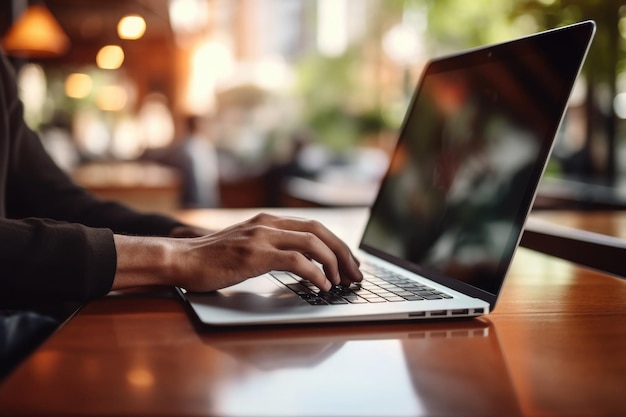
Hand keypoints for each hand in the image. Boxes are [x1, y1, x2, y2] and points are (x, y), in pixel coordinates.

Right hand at [113, 213, 361, 292]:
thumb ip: (268, 246)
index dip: (336, 243)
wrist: (181, 259)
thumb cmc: (210, 258)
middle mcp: (268, 224)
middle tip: (354, 274)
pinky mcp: (255, 255)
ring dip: (333, 264)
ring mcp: (262, 237)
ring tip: (341, 282)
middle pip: (320, 232)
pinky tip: (322, 287)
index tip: (348, 262)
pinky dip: (315, 274)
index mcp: (268, 221)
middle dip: (343, 253)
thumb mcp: (244, 245)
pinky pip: (296, 262)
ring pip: (313, 244)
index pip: (314, 227)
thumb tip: (297, 263)